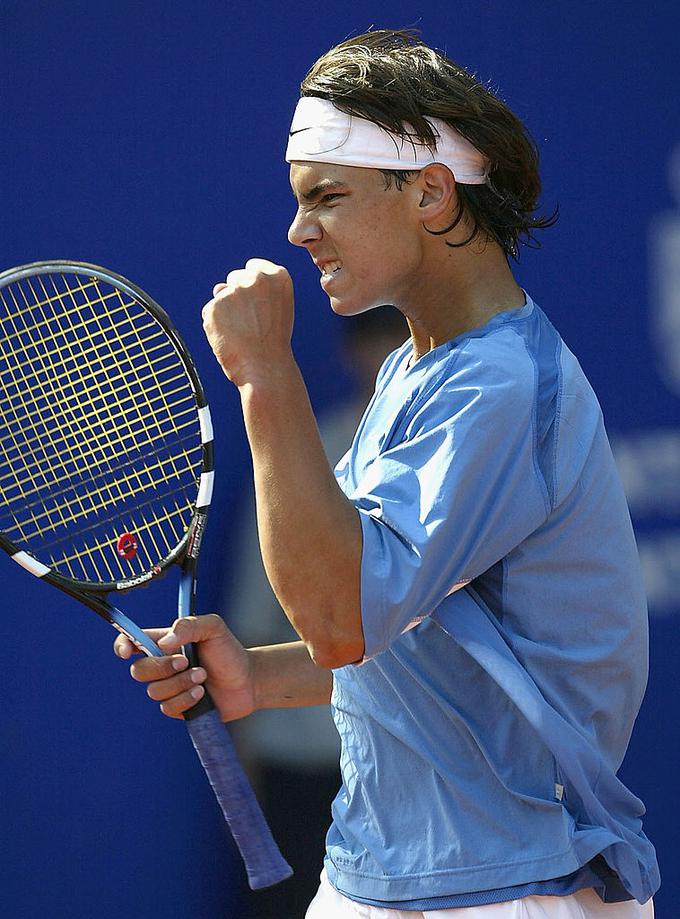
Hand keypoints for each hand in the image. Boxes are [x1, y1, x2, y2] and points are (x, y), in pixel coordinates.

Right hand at [113, 614, 255, 721]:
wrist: (248, 680)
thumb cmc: (229, 651)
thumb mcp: (214, 628)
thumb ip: (189, 625)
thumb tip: (164, 643)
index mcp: (164, 642)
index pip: (132, 641)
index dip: (122, 646)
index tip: (127, 652)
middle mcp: (162, 665)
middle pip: (138, 671)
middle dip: (162, 667)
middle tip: (186, 661)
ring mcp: (168, 687)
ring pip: (154, 691)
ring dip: (180, 683)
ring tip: (202, 676)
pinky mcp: (177, 707)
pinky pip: (167, 707)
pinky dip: (185, 699)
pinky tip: (201, 693)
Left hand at [202, 258, 294, 385]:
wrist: (265, 369)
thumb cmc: (271, 344)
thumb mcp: (276, 311)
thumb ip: (255, 293)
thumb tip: (218, 287)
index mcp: (279, 277)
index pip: (254, 267)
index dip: (252, 287)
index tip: (257, 305)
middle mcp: (257, 279)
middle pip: (234, 277)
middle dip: (236, 296)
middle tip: (250, 324)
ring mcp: (234, 292)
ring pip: (221, 297)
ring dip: (225, 312)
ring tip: (242, 334)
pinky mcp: (214, 306)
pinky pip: (209, 312)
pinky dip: (215, 325)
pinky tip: (230, 339)